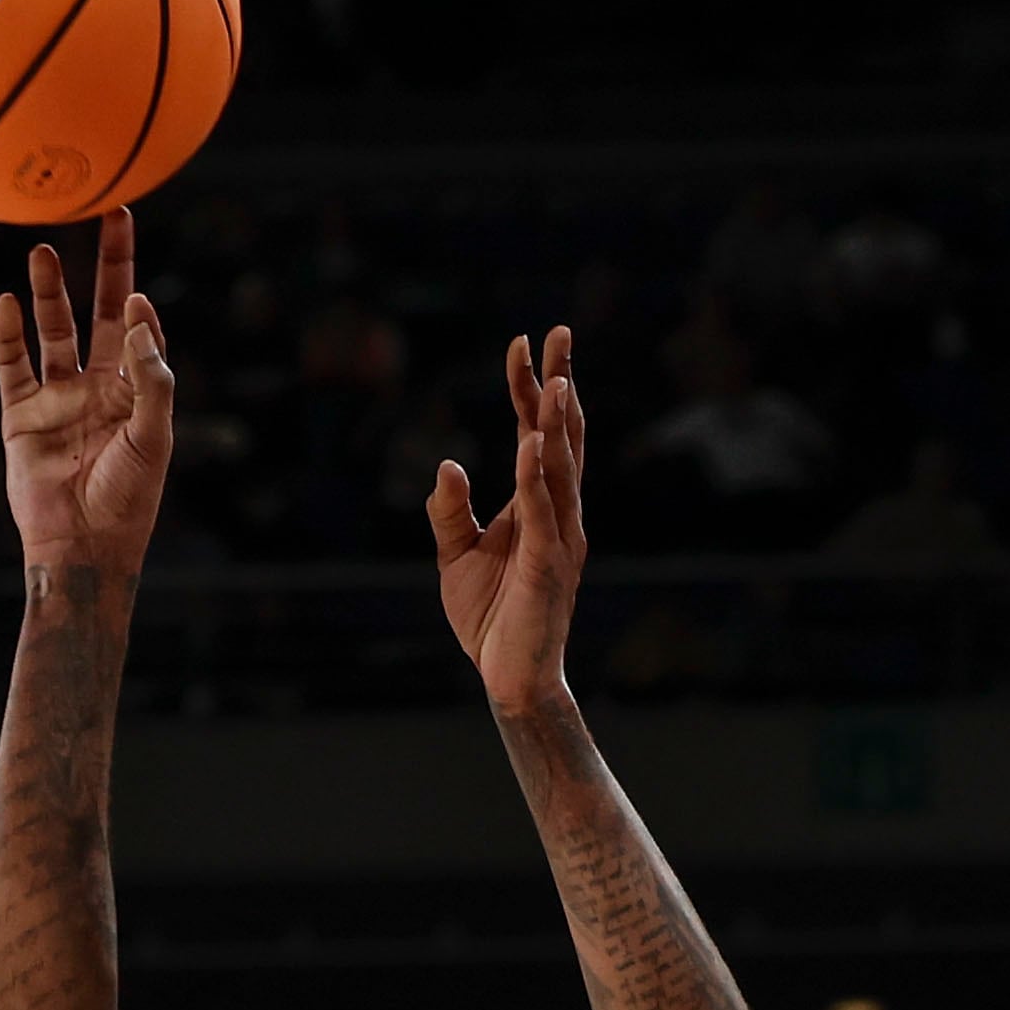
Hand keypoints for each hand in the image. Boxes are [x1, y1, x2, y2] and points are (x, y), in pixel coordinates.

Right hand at [0, 206, 175, 569]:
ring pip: (52, 331)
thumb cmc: (129, 498)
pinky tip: (5, 303)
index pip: (139, 331)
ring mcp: (57, 398)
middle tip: (108, 212)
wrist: (82, 546)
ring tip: (41, 250)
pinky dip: (7, 335)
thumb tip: (135, 316)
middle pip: (99, 312)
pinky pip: (12, 366)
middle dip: (107, 265)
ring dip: (48, 292)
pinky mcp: (21, 416)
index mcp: (136, 391)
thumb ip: (151, 376)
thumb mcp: (154, 436)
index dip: (137, 306)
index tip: (133, 290)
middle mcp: (97, 386)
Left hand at [429, 327, 587, 715]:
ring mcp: (559, 536)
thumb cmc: (489, 617)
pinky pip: (543, 511)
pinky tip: (531, 442)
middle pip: (561, 435)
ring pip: (560, 466)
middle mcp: (558, 511)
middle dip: (560, 382)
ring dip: (557, 422)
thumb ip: (450, 509)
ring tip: (555, 379)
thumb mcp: (455, 554)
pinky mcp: (548, 563)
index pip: (536, 432)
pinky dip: (536, 476)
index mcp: (536, 504)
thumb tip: (448, 464)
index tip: (521, 342)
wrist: (507, 677)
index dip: (529, 387)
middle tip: (559, 332)